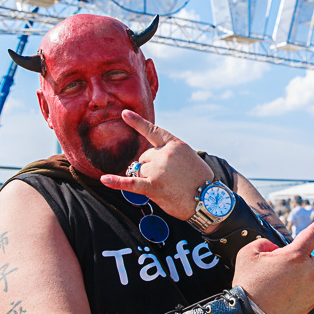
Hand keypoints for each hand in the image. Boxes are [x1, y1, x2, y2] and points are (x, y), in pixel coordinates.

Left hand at [99, 110, 213, 219]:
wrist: (209, 200)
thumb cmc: (200, 181)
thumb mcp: (189, 158)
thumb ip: (170, 154)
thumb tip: (146, 161)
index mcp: (175, 144)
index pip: (153, 131)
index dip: (137, 122)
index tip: (123, 113)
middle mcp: (165, 154)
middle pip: (143, 157)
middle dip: (150, 167)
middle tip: (169, 179)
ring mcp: (158, 170)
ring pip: (139, 171)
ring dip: (147, 179)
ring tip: (167, 187)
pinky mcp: (154, 187)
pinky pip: (130, 183)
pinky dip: (116, 182)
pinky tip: (104, 179)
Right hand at [232, 213, 313, 313]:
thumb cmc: (247, 284)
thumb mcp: (248, 253)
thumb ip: (266, 244)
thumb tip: (276, 251)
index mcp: (295, 255)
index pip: (312, 234)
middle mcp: (308, 270)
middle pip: (303, 256)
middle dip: (288, 260)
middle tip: (269, 274)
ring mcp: (313, 286)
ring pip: (309, 270)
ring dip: (296, 272)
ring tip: (276, 285)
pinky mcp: (312, 301)